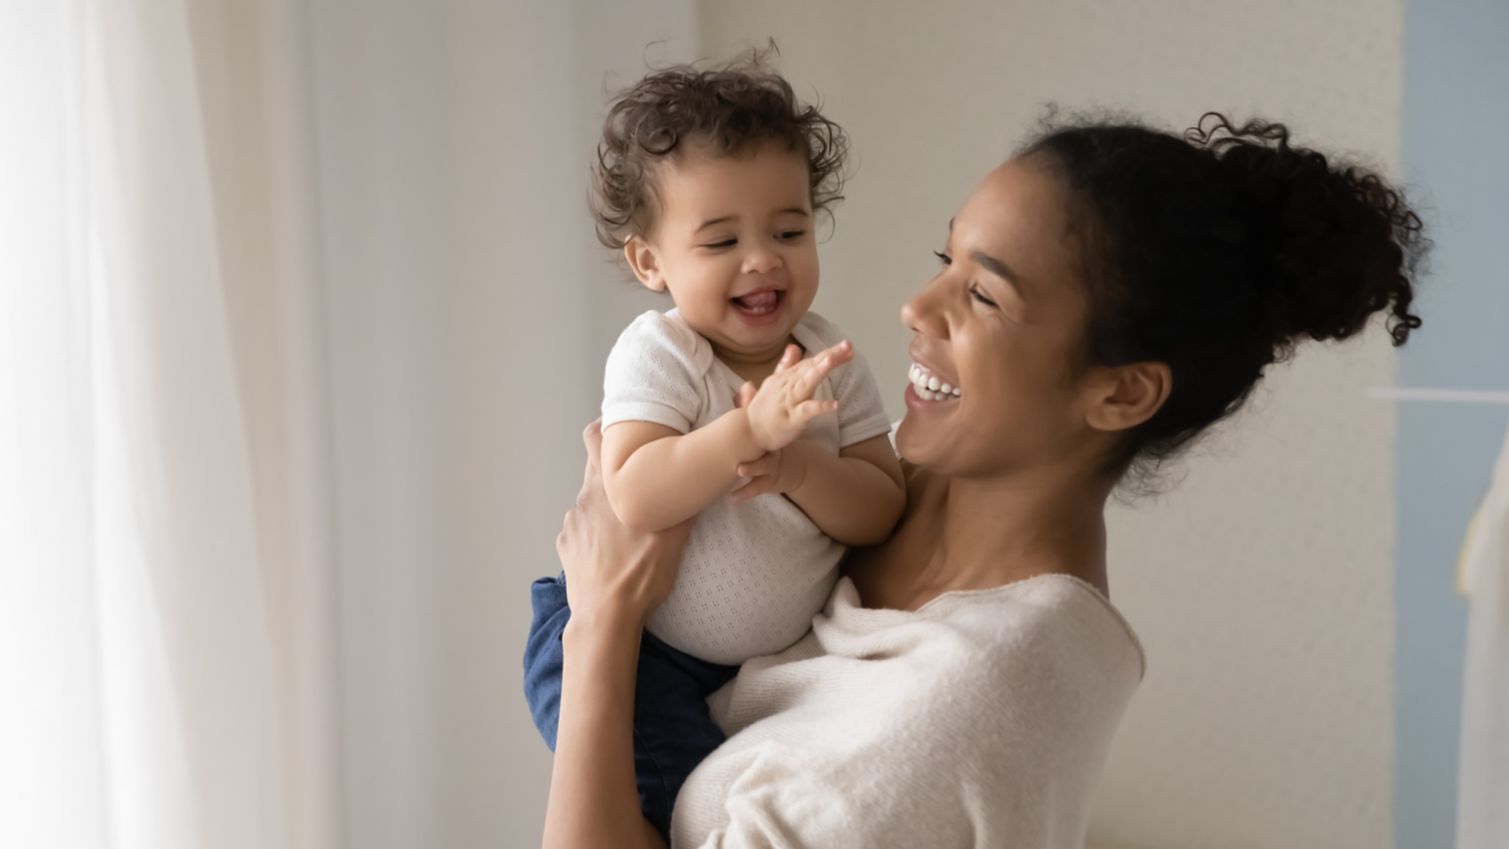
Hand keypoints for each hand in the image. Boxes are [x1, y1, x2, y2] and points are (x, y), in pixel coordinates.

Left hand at [556, 420, 693, 629]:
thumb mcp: (674, 536)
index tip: (620, 432)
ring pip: (591, 504)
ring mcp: (572, 524)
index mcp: (608, 488)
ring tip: (627, 532)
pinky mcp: (566, 546)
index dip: (605, 429)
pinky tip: (612, 553)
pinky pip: (582, 531)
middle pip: (597, 471)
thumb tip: (694, 479)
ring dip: (607, 510)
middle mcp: (584, 498)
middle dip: (616, 475)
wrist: (605, 615)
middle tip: (637, 487)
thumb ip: (680, 502)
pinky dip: (595, 535)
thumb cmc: (641, 574)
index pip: (595, 438)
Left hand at [730, 375, 810, 502]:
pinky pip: (756, 489)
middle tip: (740, 464)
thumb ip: (755, 405)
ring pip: (761, 472)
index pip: (765, 430)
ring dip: (750, 471)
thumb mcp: (772, 425)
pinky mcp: (769, 483)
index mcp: (772, 438)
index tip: (744, 418)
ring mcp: (771, 469)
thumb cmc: (777, 442)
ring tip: (739, 471)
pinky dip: (744, 494)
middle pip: (764, 455)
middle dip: (753, 460)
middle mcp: (773, 453)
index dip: (757, 426)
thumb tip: (746, 383)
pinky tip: (732, 499)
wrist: (795, 467)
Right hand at [741, 340, 851, 452]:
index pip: (809, 362)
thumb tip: (794, 347)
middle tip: (848, 345)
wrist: (745, 432)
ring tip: (833, 359)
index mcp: (785, 378)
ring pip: (806, 383)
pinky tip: (835, 405)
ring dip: (819, 370)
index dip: (829, 354)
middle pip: (811, 367)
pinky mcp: (791, 419)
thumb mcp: (774, 384)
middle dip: (829, 356)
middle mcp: (787, 385)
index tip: (847, 347)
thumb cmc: (762, 411)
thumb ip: (785, 366)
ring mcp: (788, 401)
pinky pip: (806, 411)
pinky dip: (819, 407)